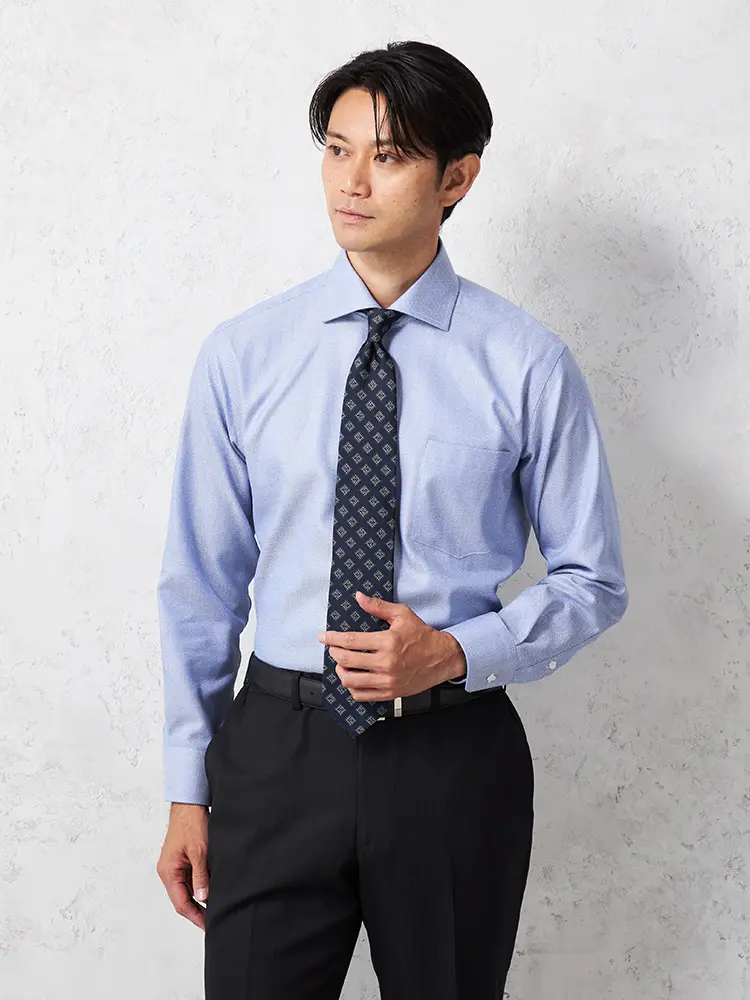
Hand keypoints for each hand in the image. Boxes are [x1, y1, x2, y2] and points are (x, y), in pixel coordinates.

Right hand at [156, 802, 209, 931]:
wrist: (190, 802)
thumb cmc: (191, 822)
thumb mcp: (200, 851)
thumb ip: (200, 876)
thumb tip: (203, 899)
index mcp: (168, 871)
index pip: (181, 902)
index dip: (195, 916)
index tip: (208, 926)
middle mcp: (168, 871)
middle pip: (182, 899)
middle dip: (197, 911)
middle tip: (214, 921)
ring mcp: (174, 865)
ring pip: (186, 889)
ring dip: (198, 899)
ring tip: (216, 908)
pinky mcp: (181, 859)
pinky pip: (189, 879)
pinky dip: (199, 886)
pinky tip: (211, 890)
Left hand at [317, 591, 466, 700]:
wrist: (442, 658)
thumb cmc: (422, 636)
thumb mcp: (402, 615)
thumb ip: (378, 606)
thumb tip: (359, 597)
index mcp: (387, 642)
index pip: (350, 641)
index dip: (332, 639)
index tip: (324, 637)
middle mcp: (386, 663)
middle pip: (346, 661)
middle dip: (334, 653)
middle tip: (333, 648)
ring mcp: (387, 680)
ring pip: (351, 680)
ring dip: (340, 671)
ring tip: (341, 664)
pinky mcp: (390, 692)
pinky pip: (362, 695)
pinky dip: (352, 688)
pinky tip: (353, 678)